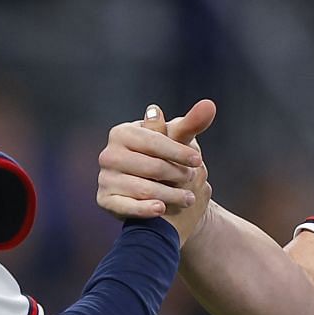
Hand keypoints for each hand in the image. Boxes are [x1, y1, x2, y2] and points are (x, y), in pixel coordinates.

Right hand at [97, 99, 216, 243]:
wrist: (153, 187)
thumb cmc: (165, 155)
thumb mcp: (177, 139)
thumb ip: (192, 123)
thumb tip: (209, 105)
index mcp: (122, 132)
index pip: (154, 141)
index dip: (178, 152)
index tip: (197, 161)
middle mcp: (108, 154)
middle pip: (152, 167)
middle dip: (177, 174)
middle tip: (191, 179)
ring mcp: (105, 178)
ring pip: (144, 188)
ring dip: (171, 195)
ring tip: (188, 198)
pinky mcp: (104, 200)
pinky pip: (127, 207)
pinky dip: (145, 209)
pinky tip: (161, 209)